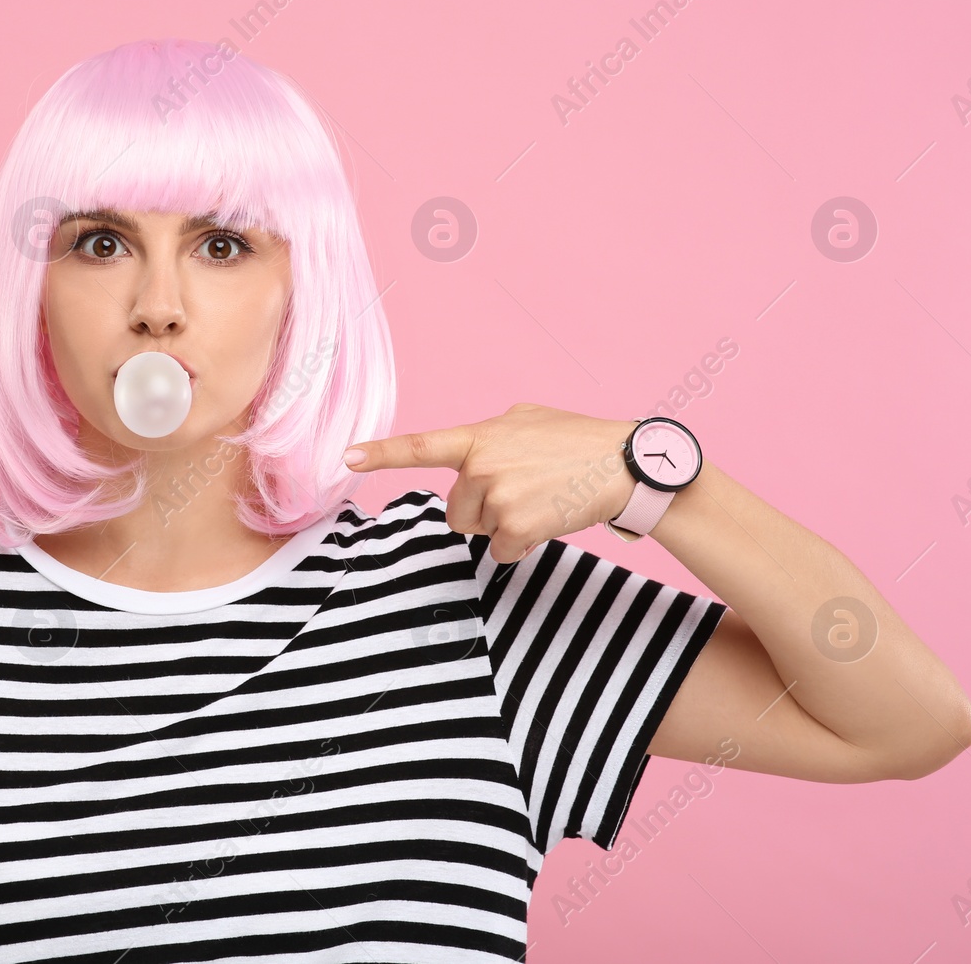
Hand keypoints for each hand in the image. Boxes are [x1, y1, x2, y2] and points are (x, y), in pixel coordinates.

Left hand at [343, 402, 639, 563]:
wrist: (623, 465)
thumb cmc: (576, 441)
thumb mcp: (525, 420)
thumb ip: (487, 435)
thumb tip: (470, 452)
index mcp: (479, 438)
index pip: (421, 446)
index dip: (381, 453)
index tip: (347, 457)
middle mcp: (481, 466)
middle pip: (456, 511)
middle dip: (483, 509)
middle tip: (525, 490)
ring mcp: (497, 497)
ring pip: (478, 531)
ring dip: (504, 526)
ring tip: (540, 500)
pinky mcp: (516, 527)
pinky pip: (501, 551)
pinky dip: (522, 545)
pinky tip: (548, 520)